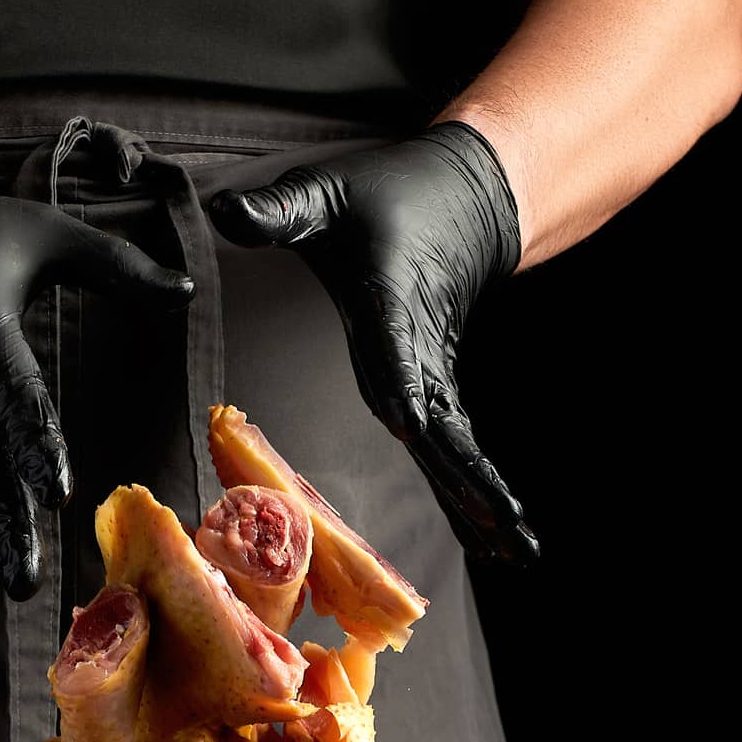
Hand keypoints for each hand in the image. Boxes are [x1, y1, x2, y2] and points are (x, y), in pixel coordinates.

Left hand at [211, 123, 536, 565]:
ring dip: (485, 497)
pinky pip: (459, 450)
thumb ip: (280, 208)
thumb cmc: (387, 196)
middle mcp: (419, 353)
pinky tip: (497, 542)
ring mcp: (434, 377)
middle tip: (503, 519)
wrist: (468, 196)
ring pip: (460, 447)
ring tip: (517, 548)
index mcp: (391, 306)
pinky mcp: (441, 392)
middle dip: (470, 475)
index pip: (394, 352)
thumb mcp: (327, 193)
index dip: (402, 385)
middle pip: (444, 425)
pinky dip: (476, 493)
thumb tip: (224, 209)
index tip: (411, 425)